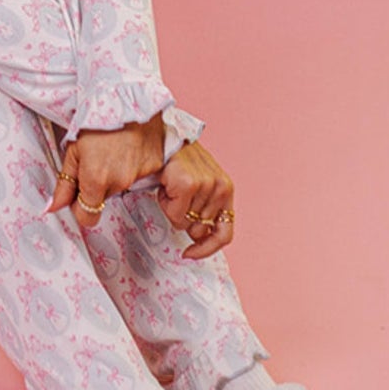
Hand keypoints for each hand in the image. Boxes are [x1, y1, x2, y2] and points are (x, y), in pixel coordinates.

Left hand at [47, 113, 166, 228]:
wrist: (124, 96)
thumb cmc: (94, 120)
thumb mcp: (73, 149)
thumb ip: (64, 183)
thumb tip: (52, 209)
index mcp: (96, 179)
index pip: (88, 217)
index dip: (81, 208)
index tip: (80, 196)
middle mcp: (119, 181)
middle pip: (105, 198)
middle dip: (98, 185)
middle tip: (96, 159)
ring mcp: (139, 174)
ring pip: (122, 187)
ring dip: (116, 175)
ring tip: (113, 150)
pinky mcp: (155, 166)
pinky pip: (140, 176)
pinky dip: (134, 167)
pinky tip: (128, 149)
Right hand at [155, 140, 235, 259]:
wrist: (161, 136)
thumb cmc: (178, 162)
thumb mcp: (200, 185)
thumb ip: (204, 209)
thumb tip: (197, 239)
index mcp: (227, 189)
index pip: (225, 234)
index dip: (207, 249)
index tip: (190, 254)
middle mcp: (222, 188)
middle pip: (198, 232)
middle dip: (183, 219)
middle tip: (176, 195)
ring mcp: (207, 186)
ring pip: (184, 224)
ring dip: (172, 209)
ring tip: (171, 186)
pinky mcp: (190, 184)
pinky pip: (174, 215)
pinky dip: (165, 204)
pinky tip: (165, 185)